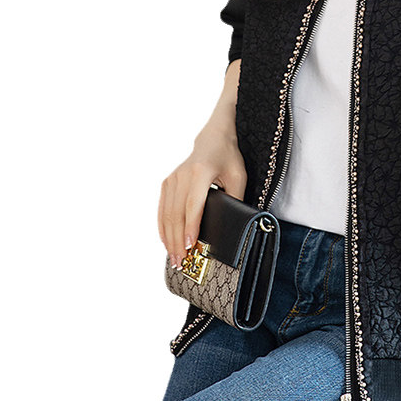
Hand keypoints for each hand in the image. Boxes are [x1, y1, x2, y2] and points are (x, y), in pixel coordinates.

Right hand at [158, 125, 246, 268]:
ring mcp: (172, 179)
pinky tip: (167, 242)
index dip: (191, 226)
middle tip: (182, 262)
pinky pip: (162, 210)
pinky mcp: (167, 183)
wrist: (213, 139)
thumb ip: (236, 198)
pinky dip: (163, 228)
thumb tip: (232, 225)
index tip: (190, 246)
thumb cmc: (228, 157)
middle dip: (178, 240)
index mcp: (200, 172)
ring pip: (167, 214)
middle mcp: (182, 175)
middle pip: (177, 214)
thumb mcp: (239, 176)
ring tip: (174, 258)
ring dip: (169, 238)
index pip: (194, 204)